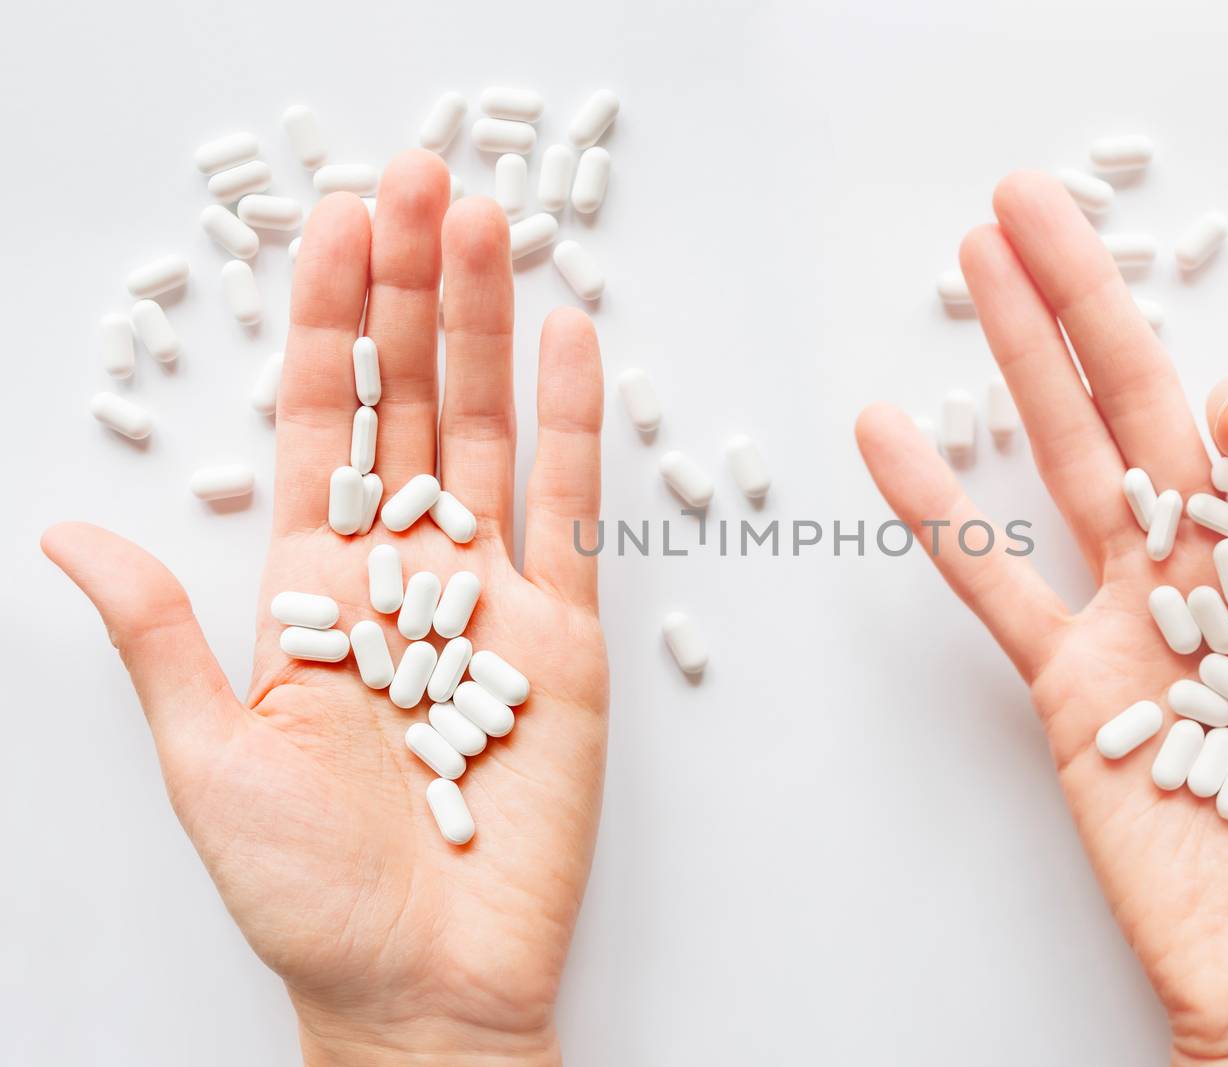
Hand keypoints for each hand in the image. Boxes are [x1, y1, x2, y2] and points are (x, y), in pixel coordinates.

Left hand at [43, 151, 606, 1065]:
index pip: (321, 425)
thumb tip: (66, 532)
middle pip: (408, 403)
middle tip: (423, 184)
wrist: (424, 982)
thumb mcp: (209, 756)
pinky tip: (570, 345)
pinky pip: (571, 514)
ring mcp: (490, 598)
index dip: (326, 323)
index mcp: (312, 590)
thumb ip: (158, 633)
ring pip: (488, 434)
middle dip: (412, 292)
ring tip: (489, 231)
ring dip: (488, 331)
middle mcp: (403, 574)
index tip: (337, 227)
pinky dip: (573, 427)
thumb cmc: (308, 891)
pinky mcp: (566, 638)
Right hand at [856, 172, 1227, 1065]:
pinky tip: (896, 439)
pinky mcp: (1065, 686)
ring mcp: (1126, 624)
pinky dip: (939, 512)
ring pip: (1060, 467)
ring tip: (979, 268)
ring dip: (1017, 366)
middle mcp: (1206, 578)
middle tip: (1031, 209)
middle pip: (1135, 413)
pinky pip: (991, 585)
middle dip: (1084, 308)